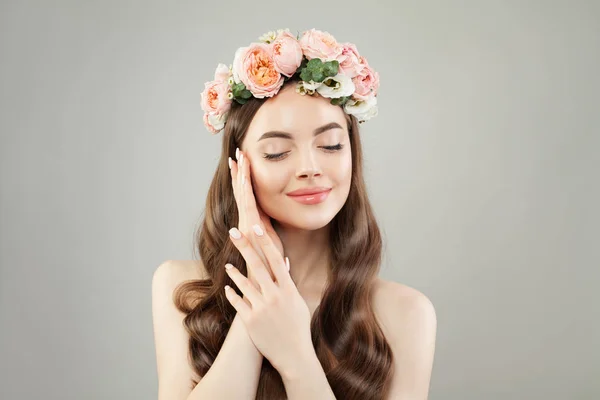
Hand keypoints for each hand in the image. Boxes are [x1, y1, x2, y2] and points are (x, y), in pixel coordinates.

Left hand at [224, 225, 311, 376]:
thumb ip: (288, 281)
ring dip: (234, 272)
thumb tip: (283, 261)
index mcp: (288, 290)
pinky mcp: (251, 321)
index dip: (266, 243)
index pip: (275, 260)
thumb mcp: (298, 302)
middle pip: (257, 265)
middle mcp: (275, 296)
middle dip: (244, 246)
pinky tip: (227, 287)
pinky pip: (237, 303)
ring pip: (244, 284)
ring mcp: (262, 308)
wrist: (294, 356)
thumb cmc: (298, 328)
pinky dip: (232, 294)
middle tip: (234, 231)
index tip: (257, 227)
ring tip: (227, 264)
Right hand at [229, 148, 283, 285]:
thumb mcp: (273, 246)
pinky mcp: (251, 225)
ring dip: (241, 174)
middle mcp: (246, 220)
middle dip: (239, 171)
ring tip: (238, 157)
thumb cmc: (270, 267)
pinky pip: (247, 202)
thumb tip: (274, 232)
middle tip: (236, 152)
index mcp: (252, 222)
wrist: (265, 281)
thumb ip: (271, 238)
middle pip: (241, 190)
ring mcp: (247, 222)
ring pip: (243, 193)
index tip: (241, 163)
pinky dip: (244, 188)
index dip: (243, 179)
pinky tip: (243, 175)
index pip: (247, 196)